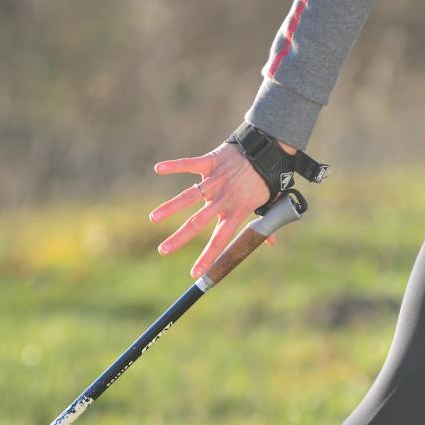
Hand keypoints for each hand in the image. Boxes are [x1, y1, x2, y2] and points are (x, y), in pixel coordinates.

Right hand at [150, 141, 285, 277]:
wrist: (268, 151)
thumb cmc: (265, 180)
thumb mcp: (266, 205)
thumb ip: (263, 224)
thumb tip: (270, 242)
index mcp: (236, 212)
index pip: (220, 240)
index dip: (208, 257)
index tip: (195, 274)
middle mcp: (224, 199)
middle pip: (199, 222)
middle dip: (180, 238)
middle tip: (163, 250)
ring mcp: (216, 180)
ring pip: (190, 196)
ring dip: (171, 207)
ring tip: (154, 218)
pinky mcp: (212, 161)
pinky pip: (190, 164)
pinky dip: (175, 165)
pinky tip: (158, 168)